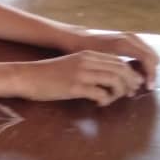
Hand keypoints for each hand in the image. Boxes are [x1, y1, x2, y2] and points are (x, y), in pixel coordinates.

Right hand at [16, 51, 143, 105]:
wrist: (28, 76)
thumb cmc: (48, 74)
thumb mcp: (72, 64)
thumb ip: (89, 68)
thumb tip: (107, 78)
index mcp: (88, 55)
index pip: (118, 61)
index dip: (129, 73)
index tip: (131, 84)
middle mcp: (87, 61)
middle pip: (120, 69)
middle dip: (130, 83)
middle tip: (131, 94)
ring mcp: (81, 73)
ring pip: (114, 80)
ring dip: (119, 92)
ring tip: (113, 99)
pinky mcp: (75, 87)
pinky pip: (100, 94)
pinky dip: (105, 101)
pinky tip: (99, 104)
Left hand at [74, 31, 159, 88]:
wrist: (79, 38)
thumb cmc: (88, 53)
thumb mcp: (101, 64)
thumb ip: (117, 75)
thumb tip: (132, 89)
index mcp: (124, 44)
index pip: (148, 59)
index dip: (151, 74)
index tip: (149, 87)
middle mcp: (130, 38)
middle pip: (152, 56)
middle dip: (150, 72)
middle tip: (144, 86)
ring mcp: (131, 36)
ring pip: (149, 53)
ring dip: (147, 67)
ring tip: (139, 80)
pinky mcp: (129, 38)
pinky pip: (143, 51)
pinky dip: (143, 61)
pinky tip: (136, 72)